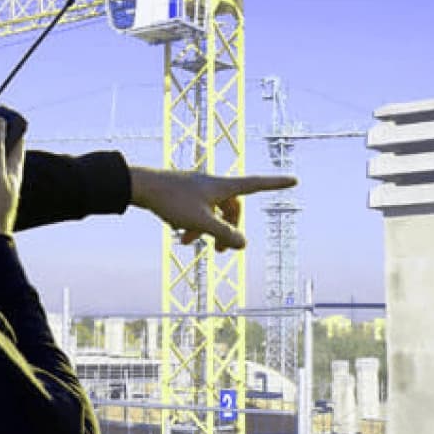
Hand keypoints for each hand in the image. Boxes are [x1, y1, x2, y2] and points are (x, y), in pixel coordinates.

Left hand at [129, 167, 296, 250]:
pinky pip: (197, 210)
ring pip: (212, 211)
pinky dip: (192, 224)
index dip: (275, 184)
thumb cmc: (171, 201)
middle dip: (227, 230)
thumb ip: (224, 235)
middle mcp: (212, 184)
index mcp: (222, 186)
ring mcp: (198, 188)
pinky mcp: (184, 193)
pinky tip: (178, 234)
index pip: (256, 185)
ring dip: (205, 229)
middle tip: (221, 253)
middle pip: (232, 208)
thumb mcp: (201, 222)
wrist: (139, 186)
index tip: (294, 180)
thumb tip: (243, 244)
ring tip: (187, 242)